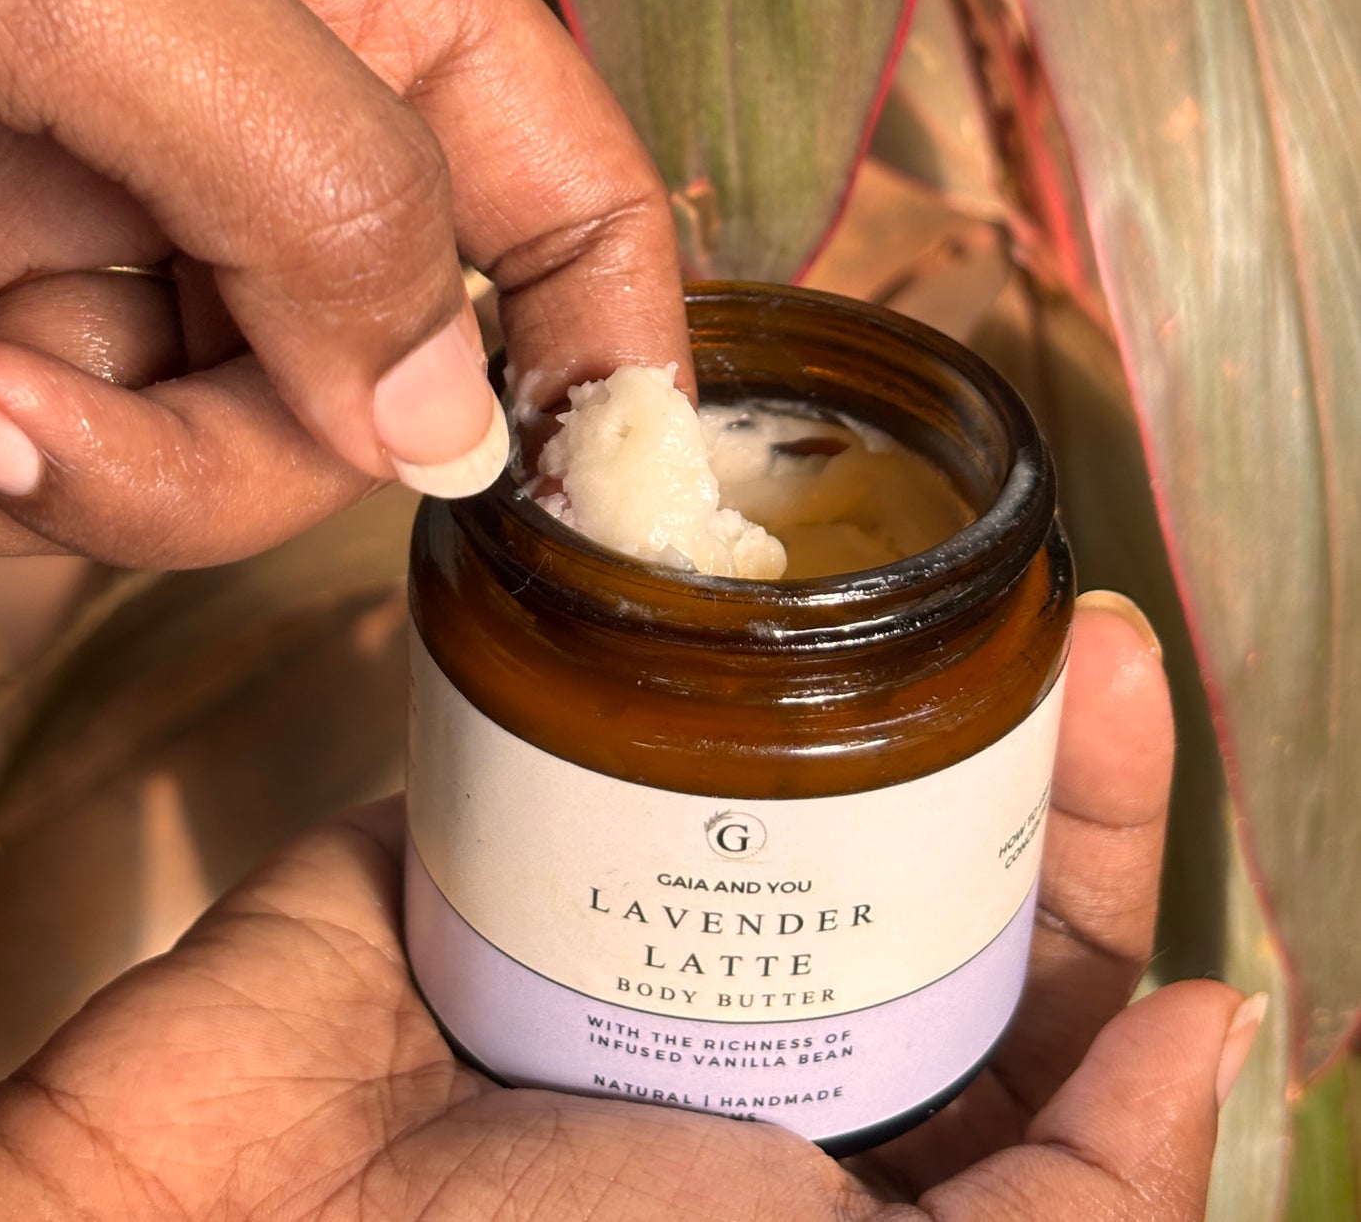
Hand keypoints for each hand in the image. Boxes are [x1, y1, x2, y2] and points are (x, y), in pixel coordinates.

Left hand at [0, 0, 689, 564]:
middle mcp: (263, 109)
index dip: (607, 340)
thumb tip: (444, 412)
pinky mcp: (5, 316)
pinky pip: (60, 475)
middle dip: (239, 430)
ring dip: (75, 453)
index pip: (570, 182)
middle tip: (45, 391)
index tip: (585, 497)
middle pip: (385, 375)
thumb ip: (308, 164)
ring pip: (220, 453)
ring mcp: (131, 229)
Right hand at [0, 595, 1261, 1219]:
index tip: (1113, 672)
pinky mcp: (491, 840)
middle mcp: (761, 1046)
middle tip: (1029, 586)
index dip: (1098, 830)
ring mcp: (624, 933)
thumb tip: (1203, 1031)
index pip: (1043, 980)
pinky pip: (598, 722)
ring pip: (777, 765)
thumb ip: (1071, 1201)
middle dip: (993, 711)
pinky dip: (658, 643)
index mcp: (870, 1161)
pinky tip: (714, 554)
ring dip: (844, 651)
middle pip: (923, 849)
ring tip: (895, 538)